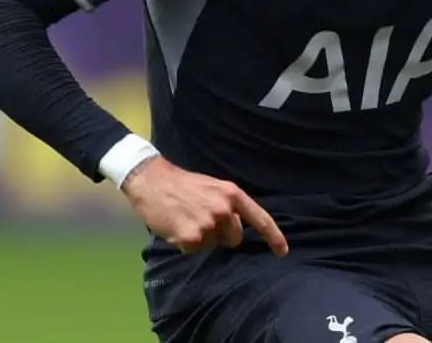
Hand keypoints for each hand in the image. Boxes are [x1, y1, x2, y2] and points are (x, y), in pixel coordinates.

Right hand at [120, 156, 287, 255]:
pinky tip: (175, 226)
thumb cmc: (180, 184)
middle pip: (234, 238)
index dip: (273, 237)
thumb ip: (226, 204)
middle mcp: (223, 208)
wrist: (150, 179)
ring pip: (212, 245)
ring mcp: (208, 223)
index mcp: (231, 194)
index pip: (259, 218)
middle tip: (199, 218)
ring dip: (200, 238)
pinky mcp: (192, 236)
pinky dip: (184, 243)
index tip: (282, 252)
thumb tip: (236, 227)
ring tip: (184, 218)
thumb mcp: (211, 187)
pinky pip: (194, 249)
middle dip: (220, 235)